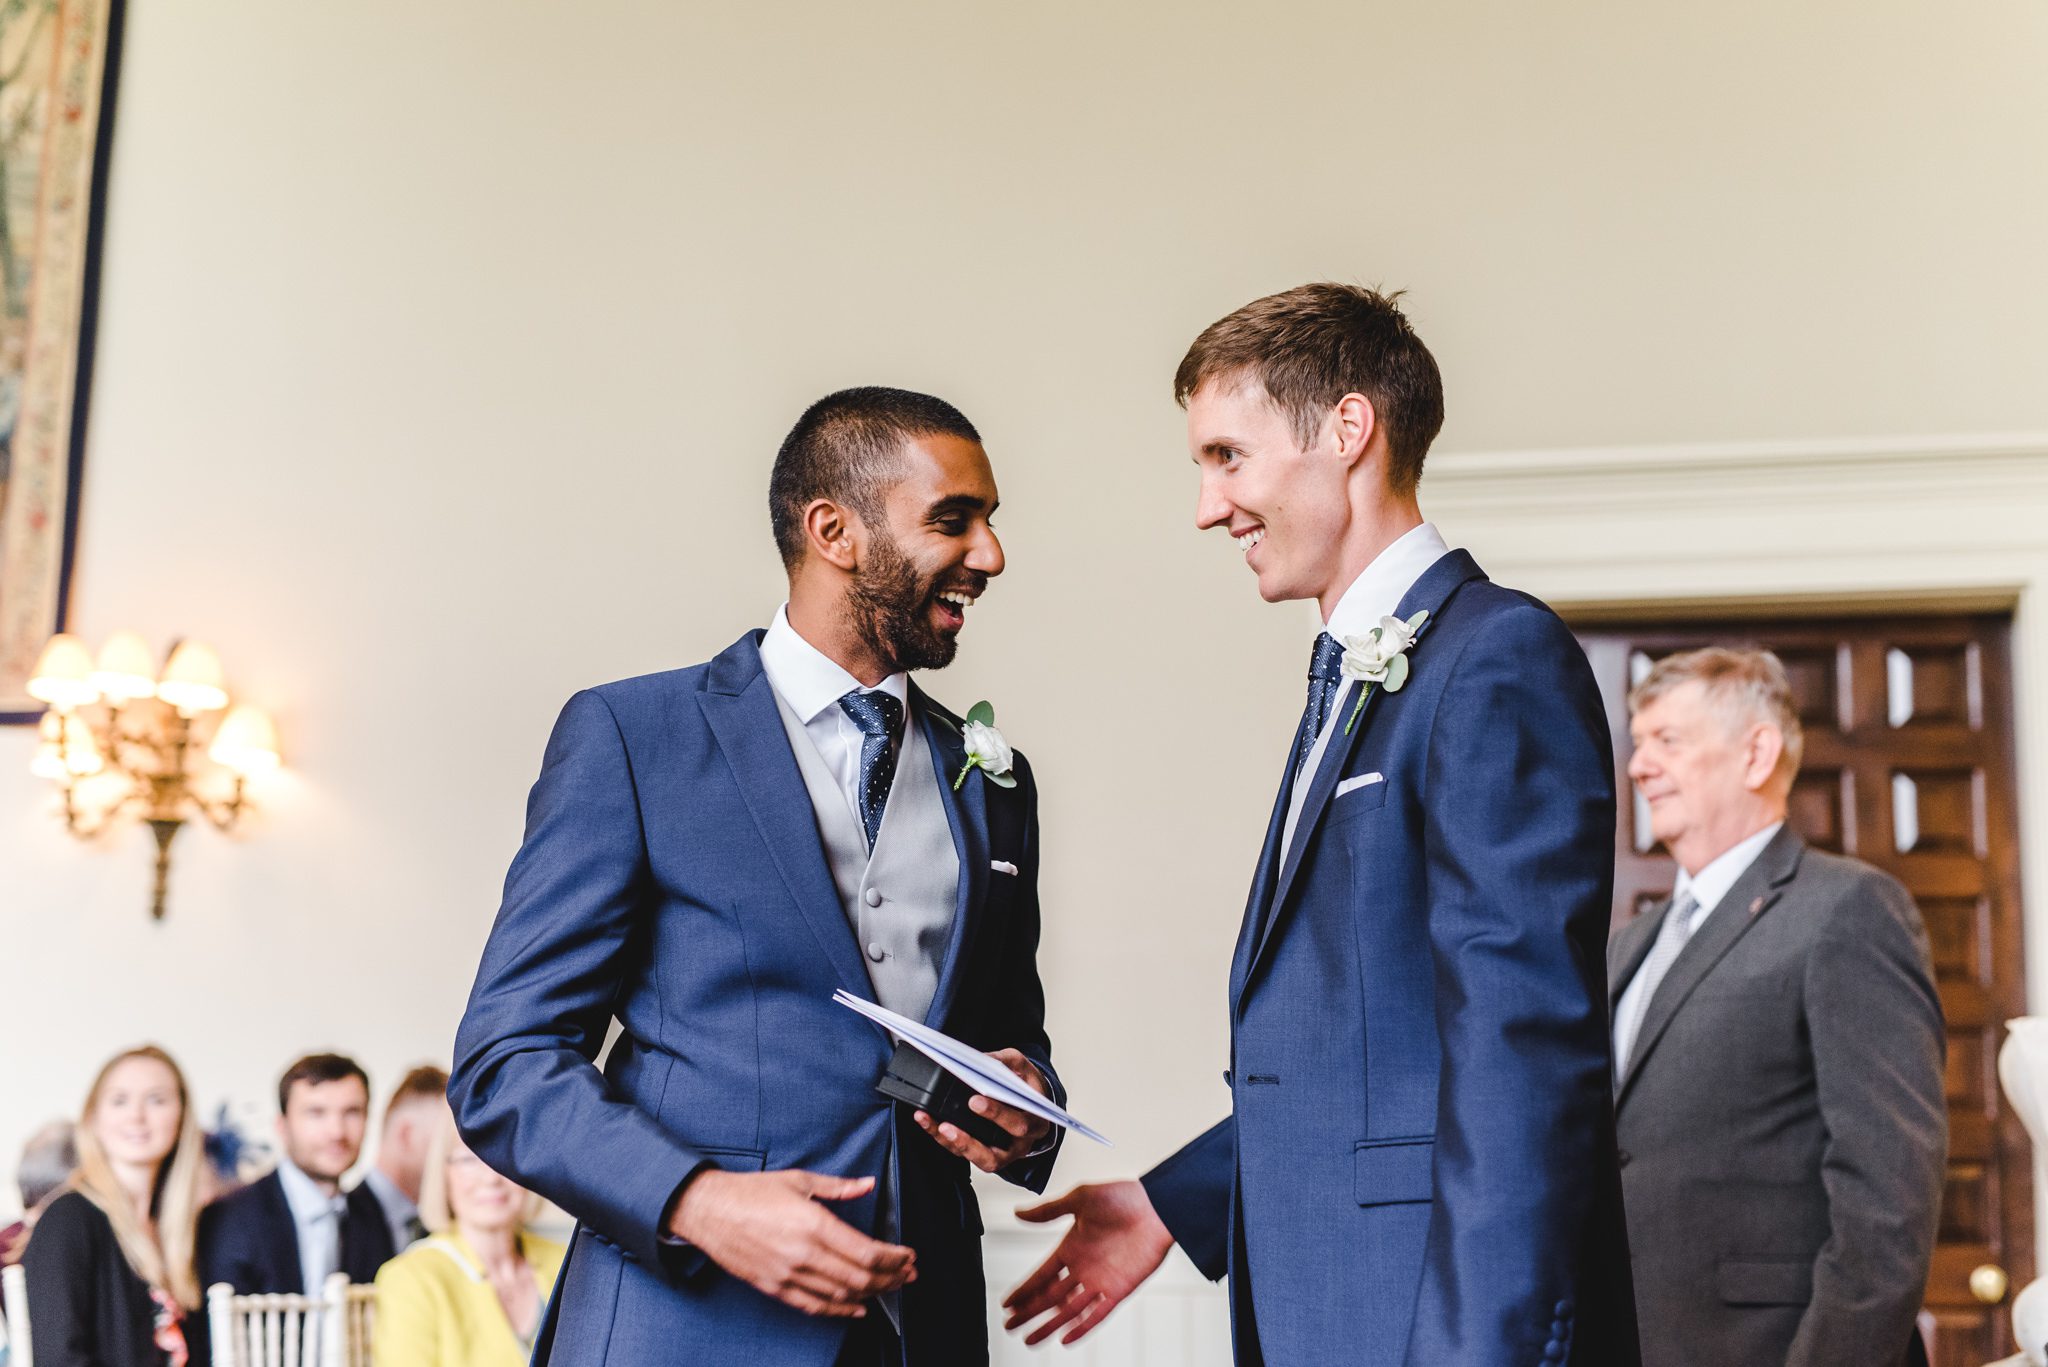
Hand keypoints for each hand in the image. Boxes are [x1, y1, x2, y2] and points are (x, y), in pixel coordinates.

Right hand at [668, 1168, 914, 1317]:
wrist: (709, 1210)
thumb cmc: (751, 1193)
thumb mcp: (800, 1181)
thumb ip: (839, 1187)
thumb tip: (868, 1185)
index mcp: (814, 1224)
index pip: (867, 1252)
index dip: (894, 1258)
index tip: (908, 1255)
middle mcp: (803, 1254)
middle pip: (860, 1277)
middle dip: (892, 1278)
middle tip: (908, 1274)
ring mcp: (788, 1275)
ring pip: (841, 1296)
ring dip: (872, 1294)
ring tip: (891, 1288)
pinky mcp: (775, 1288)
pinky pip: (814, 1307)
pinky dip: (840, 1311)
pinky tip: (857, 1308)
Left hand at [911, 1047, 1052, 1172]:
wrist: (1031, 1102)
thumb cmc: (1026, 1086)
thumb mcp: (1023, 1067)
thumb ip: (1005, 1061)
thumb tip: (981, 1059)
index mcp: (1035, 1122)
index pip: (1019, 1124)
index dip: (997, 1115)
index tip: (975, 1100)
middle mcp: (1020, 1144)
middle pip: (997, 1153)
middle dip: (970, 1139)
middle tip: (948, 1123)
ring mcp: (1002, 1153)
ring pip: (978, 1160)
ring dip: (955, 1145)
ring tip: (937, 1127)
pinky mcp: (983, 1153)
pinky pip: (963, 1152)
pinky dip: (943, 1139)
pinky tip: (929, 1123)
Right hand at [1003, 1180, 1173, 1344]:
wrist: (1158, 1207)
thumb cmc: (1123, 1198)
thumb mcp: (1080, 1198)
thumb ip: (1049, 1211)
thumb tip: (1017, 1213)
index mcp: (1071, 1247)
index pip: (1041, 1274)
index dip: (1024, 1289)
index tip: (1007, 1303)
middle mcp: (1083, 1267)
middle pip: (1050, 1297)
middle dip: (1029, 1312)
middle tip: (1009, 1326)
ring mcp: (1100, 1281)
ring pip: (1069, 1310)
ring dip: (1049, 1324)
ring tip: (1029, 1339)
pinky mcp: (1119, 1290)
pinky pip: (1097, 1315)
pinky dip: (1082, 1328)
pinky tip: (1065, 1339)